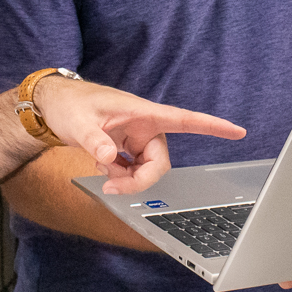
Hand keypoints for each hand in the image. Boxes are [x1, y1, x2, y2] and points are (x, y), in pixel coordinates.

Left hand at [30, 77, 245, 193]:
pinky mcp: (127, 148)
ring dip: (127, 179)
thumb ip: (95, 143)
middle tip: (111, 187)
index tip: (238, 132)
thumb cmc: (69, 105)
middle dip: (140, 180)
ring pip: (147, 170)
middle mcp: (145, 126)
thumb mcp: (79, 123)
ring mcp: (137, 138)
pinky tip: (102, 167)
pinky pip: (134, 170)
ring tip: (100, 171)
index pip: (185, 120)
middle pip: (160, 162)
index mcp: (143, 113)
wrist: (53, 106)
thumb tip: (112, 160)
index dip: (212, 127)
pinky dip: (120, 175)